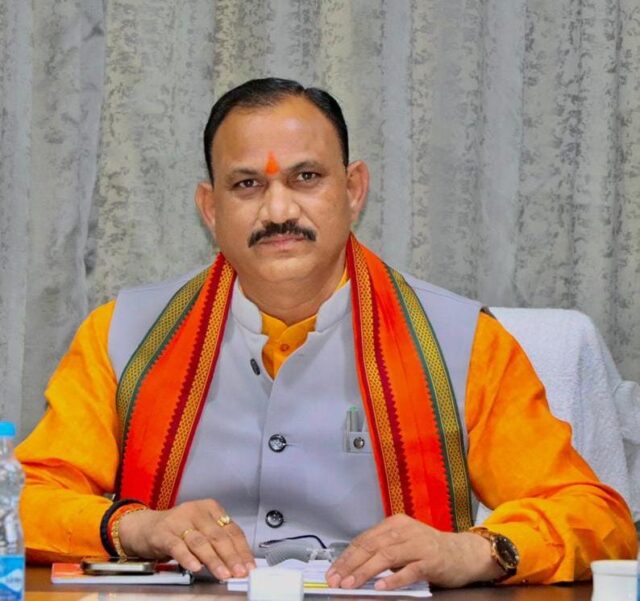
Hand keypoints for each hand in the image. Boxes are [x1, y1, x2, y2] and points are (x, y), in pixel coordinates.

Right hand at [117, 499, 254, 579]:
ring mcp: (179, 521)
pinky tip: (196, 567)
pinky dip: (188, 557)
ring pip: (201, 542)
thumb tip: (238, 563)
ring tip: (223, 574)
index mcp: (211, 508)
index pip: (232, 530)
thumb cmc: (179, 529)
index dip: (242, 550)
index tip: (249, 566)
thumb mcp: (202, 530)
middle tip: (239, 572)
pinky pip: (177, 546)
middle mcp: (196, 511)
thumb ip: (218, 543)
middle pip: (218, 536)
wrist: (146, 527)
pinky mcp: (163, 533)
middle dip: (231, 557)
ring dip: (214, 560)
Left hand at [325, 514, 501, 589]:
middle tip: (336, 580)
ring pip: (386, 556)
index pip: (364, 540)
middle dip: (350, 564)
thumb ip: (382, 551)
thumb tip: (353, 567)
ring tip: (351, 584)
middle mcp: (404, 530)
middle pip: (371, 546)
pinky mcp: (431, 560)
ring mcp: (418, 544)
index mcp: (394, 524)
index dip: (346, 556)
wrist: (464, 553)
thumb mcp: (403, 544)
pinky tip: (380, 587)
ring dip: (365, 571)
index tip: (333, 572)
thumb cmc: (430, 550)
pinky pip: (409, 570)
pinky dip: (393, 579)